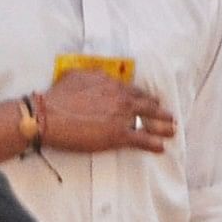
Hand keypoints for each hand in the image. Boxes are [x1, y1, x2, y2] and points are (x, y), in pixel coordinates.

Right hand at [35, 71, 177, 152]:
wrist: (50, 115)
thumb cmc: (58, 96)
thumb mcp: (77, 74)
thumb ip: (94, 75)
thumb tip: (101, 76)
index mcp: (111, 83)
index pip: (135, 91)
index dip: (145, 98)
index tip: (151, 102)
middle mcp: (120, 98)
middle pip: (147, 105)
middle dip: (160, 111)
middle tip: (169, 116)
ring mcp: (121, 117)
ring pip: (149, 121)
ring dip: (163, 127)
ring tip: (172, 130)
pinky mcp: (118, 135)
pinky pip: (142, 140)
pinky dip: (153, 144)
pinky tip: (161, 147)